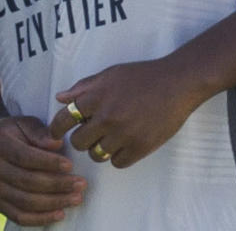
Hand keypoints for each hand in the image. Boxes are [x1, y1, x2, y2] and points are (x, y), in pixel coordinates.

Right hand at [0, 113, 86, 225]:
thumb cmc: (14, 132)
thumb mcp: (26, 123)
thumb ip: (41, 133)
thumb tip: (57, 144)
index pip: (25, 157)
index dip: (49, 163)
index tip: (70, 166)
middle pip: (27, 182)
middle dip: (57, 185)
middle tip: (80, 184)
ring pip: (25, 202)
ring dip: (53, 203)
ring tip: (76, 198)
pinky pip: (19, 216)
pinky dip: (40, 218)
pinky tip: (59, 214)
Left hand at [51, 55, 209, 168]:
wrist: (179, 82)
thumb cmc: (144, 76)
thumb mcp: (111, 74)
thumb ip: (83, 86)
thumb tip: (59, 98)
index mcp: (97, 96)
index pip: (63, 120)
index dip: (56, 129)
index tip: (57, 134)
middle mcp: (108, 116)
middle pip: (78, 142)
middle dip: (83, 138)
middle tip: (94, 131)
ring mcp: (124, 134)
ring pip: (96, 155)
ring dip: (100, 148)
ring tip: (113, 136)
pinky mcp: (140, 147)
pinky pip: (117, 162)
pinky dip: (119, 156)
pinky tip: (127, 142)